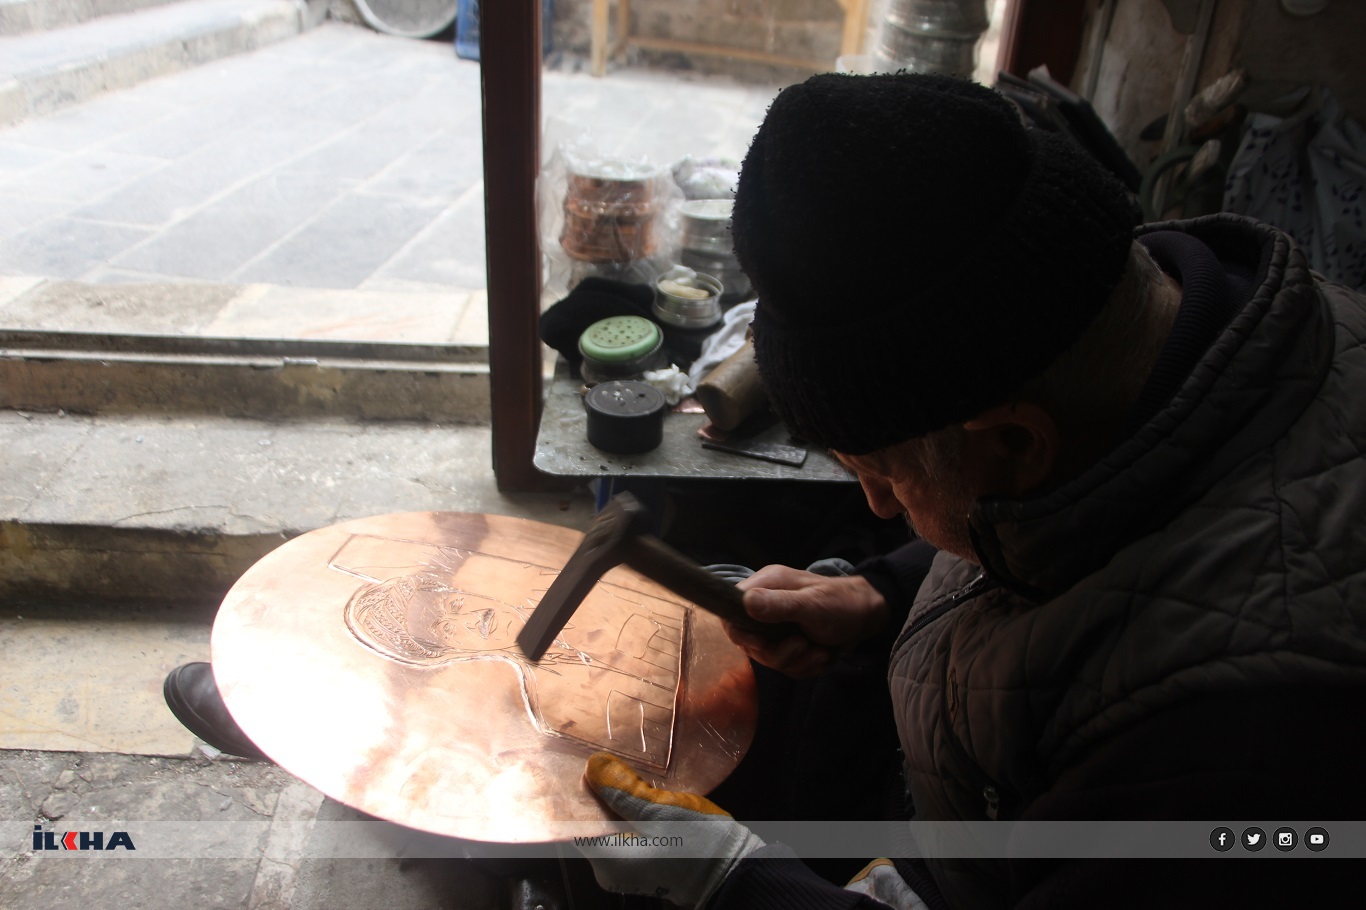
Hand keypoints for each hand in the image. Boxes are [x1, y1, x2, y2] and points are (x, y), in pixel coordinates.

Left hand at [579, 752, 763, 907]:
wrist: (734, 871)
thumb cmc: (700, 844)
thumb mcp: (661, 810)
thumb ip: (623, 789)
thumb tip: (593, 766)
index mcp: (607, 861)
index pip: (572, 822)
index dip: (572, 792)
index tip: (575, 763)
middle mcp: (609, 869)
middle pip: (589, 822)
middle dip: (595, 791)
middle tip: (601, 758)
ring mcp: (625, 868)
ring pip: (607, 824)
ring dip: (613, 799)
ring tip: (619, 769)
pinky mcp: (640, 861)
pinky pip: (623, 831)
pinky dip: (627, 811)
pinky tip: (637, 790)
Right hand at [728, 566, 887, 677]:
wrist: (869, 617)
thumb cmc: (842, 603)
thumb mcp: (812, 604)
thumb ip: (779, 605)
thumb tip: (744, 602)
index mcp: (766, 587)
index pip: (731, 613)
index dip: (742, 633)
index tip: (763, 642)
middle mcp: (766, 606)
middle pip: (750, 643)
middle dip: (779, 654)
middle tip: (803, 645)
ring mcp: (777, 627)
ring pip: (769, 659)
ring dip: (797, 661)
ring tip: (820, 650)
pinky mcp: (789, 644)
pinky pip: (786, 666)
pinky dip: (806, 666)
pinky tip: (822, 654)